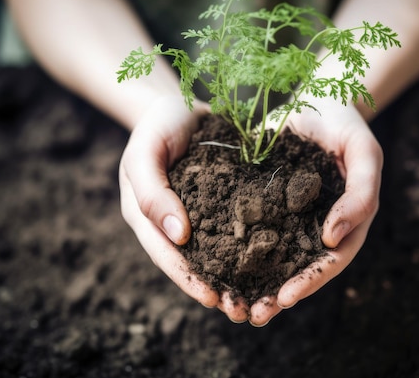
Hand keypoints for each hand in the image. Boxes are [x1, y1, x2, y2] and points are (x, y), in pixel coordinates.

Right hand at [119, 98, 251, 321]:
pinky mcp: (220, 203)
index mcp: (147, 217)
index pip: (166, 254)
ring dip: (236, 278)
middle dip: (215, 289)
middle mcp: (172, 223)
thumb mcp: (145, 153)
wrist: (177, 106)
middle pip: (192, 263)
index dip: (187, 279)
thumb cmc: (156, 126)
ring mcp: (196, 214)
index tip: (211, 299)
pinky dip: (249, 248)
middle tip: (242, 312)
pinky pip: (234, 229)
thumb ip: (152, 192)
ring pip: (216, 253)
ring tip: (260, 301)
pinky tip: (273, 261)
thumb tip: (178, 235)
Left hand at [248, 102, 382, 325]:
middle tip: (255, 315)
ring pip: (275, 258)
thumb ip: (361, 194)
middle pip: (301, 269)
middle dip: (279, 294)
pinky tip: (218, 268)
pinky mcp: (266, 204)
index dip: (311, 280)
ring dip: (256, 284)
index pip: (331, 261)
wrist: (316, 102)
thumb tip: (333, 239)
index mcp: (346, 222)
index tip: (287, 296)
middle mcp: (318, 227)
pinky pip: (252, 231)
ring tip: (234, 307)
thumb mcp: (365, 154)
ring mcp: (291, 217)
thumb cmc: (346, 126)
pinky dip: (238, 252)